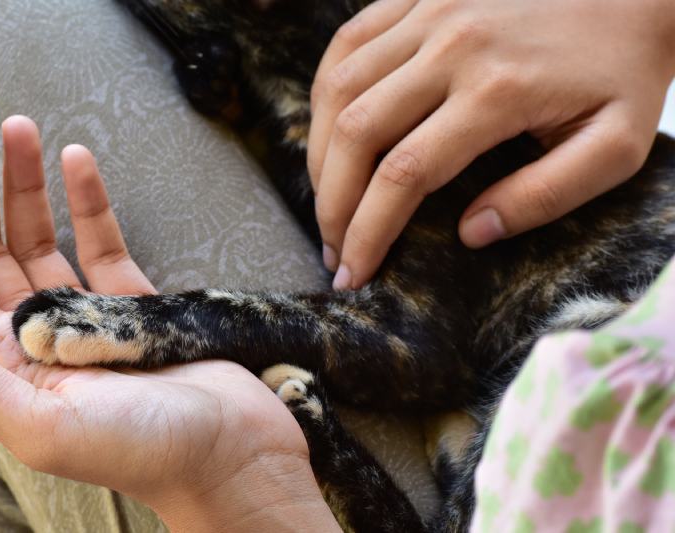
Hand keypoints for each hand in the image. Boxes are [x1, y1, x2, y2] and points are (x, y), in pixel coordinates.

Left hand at [0, 103, 338, 531]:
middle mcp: (36, 337)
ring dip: (25, 181)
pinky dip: (88, 201)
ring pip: (40, 236)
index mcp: (5, 366)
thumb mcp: (44, 428)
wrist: (234, 453)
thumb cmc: (145, 453)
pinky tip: (77, 160)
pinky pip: (102, 243)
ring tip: (19, 126)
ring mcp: (86, 316)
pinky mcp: (135, 305)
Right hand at [308, 0, 674, 289]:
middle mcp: (450, 45)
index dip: (368, 231)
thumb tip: (470, 233)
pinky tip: (328, 133)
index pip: (404, 173)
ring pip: (339, 88)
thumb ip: (544, 196)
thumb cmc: (626, 71)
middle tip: (331, 248)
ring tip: (326, 200)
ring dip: (318, 153)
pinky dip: (325, 94)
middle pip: (356, 133)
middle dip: (331, 203)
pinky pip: (347, 43)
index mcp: (497, 90)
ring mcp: (428, 12)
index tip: (354, 271)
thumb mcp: (615, 148)